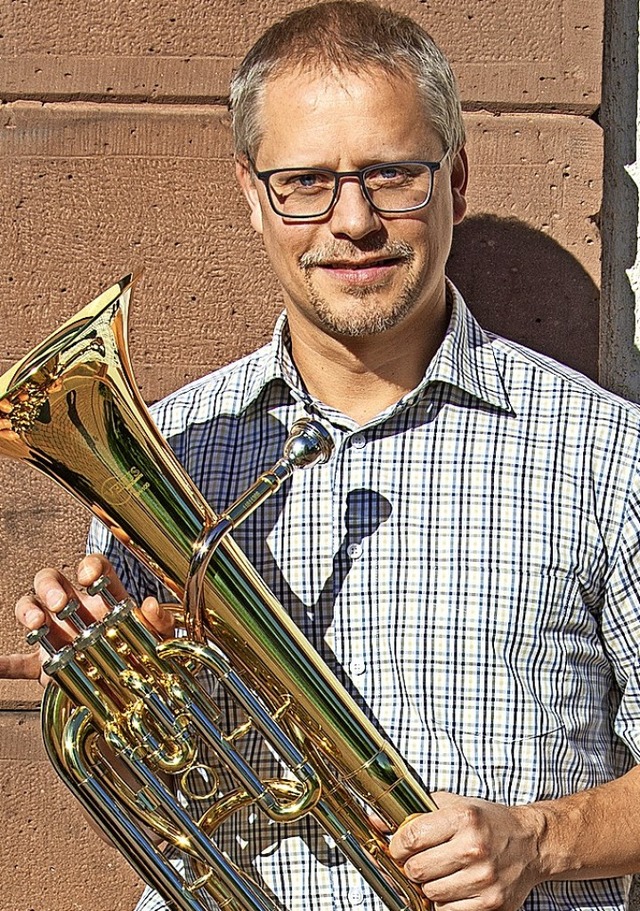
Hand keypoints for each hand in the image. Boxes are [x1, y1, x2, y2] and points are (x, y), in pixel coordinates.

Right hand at [5, 553, 173, 685]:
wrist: (134, 684)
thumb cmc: (144, 651)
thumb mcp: (158, 637)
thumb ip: (159, 621)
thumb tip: (149, 605)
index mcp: (104, 597)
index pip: (93, 567)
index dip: (88, 566)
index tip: (89, 577)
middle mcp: (75, 608)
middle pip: (52, 581)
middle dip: (51, 589)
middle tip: (59, 604)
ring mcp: (57, 634)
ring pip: (30, 608)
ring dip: (28, 612)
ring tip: (35, 624)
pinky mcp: (44, 664)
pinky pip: (19, 662)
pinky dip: (6, 663)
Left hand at [388, 792, 544, 910]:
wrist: (531, 843)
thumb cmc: (488, 822)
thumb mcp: (454, 805)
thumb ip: (415, 811)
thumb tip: (376, 820)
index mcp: (464, 819)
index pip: (411, 836)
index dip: (398, 844)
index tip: (399, 847)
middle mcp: (475, 848)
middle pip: (417, 869)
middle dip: (411, 866)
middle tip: (418, 861)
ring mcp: (485, 880)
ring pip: (430, 893)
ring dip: (428, 885)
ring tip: (439, 873)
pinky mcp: (492, 905)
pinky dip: (444, 903)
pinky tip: (453, 887)